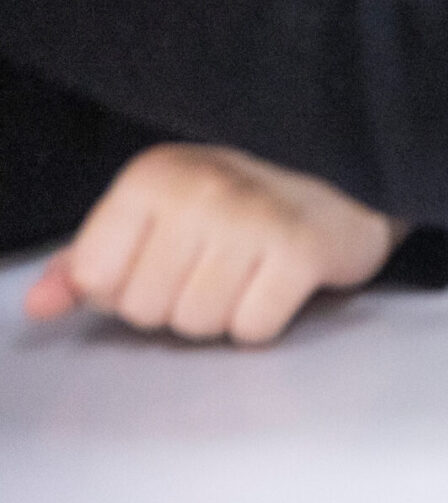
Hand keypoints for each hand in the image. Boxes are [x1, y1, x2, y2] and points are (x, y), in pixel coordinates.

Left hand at [23, 144, 401, 347]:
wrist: (353, 172)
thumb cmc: (244, 199)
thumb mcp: (160, 212)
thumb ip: (91, 259)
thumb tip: (39, 306)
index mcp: (154, 175)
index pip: (97, 280)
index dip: (129, 285)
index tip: (168, 256)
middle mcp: (200, 190)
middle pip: (147, 311)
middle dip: (179, 302)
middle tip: (218, 263)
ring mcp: (254, 218)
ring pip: (198, 326)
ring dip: (223, 313)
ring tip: (249, 271)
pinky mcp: (303, 249)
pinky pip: (252, 330)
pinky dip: (265, 319)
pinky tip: (280, 281)